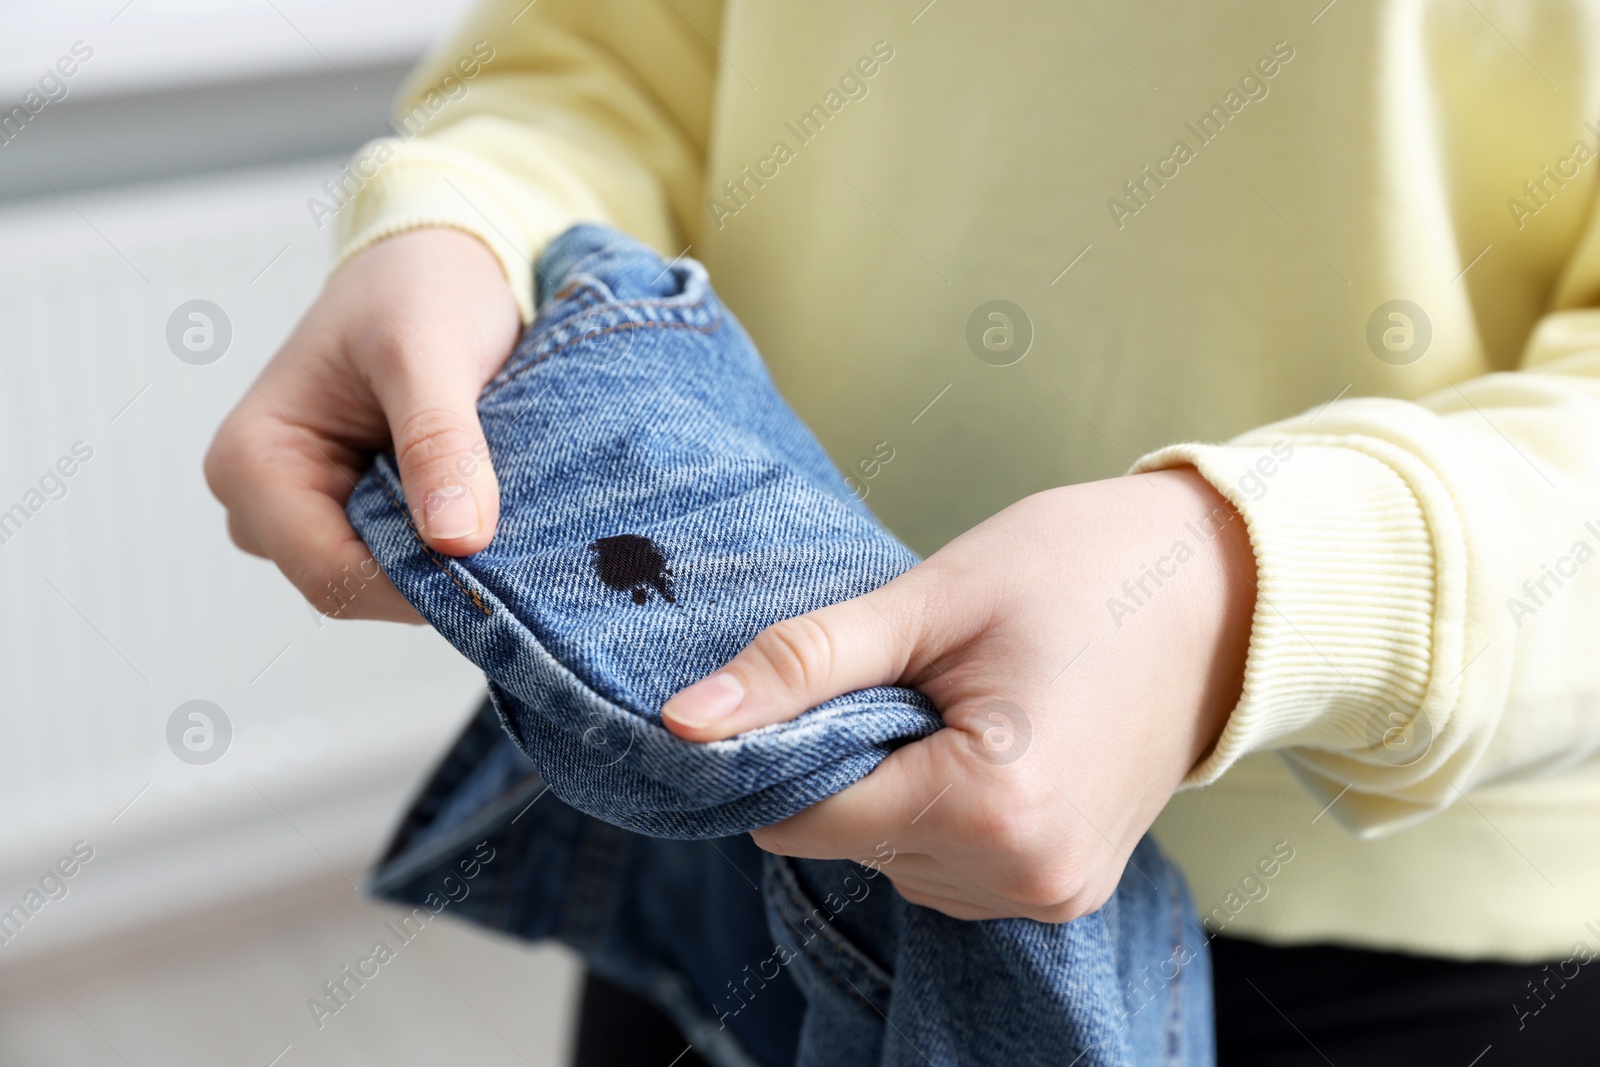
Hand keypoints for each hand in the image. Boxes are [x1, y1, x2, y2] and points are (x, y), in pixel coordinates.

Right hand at [205, 228, 519, 621]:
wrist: (438, 258)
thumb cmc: (418, 286)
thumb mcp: (428, 350)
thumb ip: (439, 442)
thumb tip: (457, 539)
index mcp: (251, 462)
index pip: (331, 575)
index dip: (417, 585)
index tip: (499, 566)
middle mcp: (264, 502)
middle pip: (357, 587)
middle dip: (435, 571)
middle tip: (517, 529)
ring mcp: (309, 513)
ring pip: (387, 581)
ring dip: (449, 557)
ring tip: (501, 501)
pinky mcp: (355, 513)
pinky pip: (408, 558)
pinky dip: (453, 542)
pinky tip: (489, 503)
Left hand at [662, 468, 1255, 921]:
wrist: (1221, 592)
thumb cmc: (1079, 570)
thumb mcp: (928, 600)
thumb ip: (802, 666)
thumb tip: (684, 724)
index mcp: (991, 803)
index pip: (806, 819)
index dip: (787, 749)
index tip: (819, 682)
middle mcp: (1023, 874)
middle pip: (850, 840)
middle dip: (856, 760)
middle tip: (923, 676)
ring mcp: (1051, 893)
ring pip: (893, 858)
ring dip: (898, 788)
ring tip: (969, 705)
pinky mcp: (1065, 890)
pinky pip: (947, 868)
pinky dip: (940, 812)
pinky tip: (990, 744)